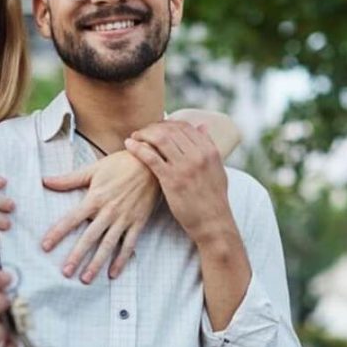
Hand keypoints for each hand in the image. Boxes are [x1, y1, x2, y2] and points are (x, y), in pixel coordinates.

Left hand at [40, 151, 155, 282]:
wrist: (150, 162)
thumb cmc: (120, 164)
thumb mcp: (93, 169)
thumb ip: (69, 179)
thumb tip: (45, 180)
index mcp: (95, 198)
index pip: (71, 219)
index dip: (58, 233)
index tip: (45, 246)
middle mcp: (108, 211)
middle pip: (89, 237)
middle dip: (76, 256)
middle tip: (65, 273)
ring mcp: (124, 219)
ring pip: (108, 245)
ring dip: (96, 263)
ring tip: (86, 279)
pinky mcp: (138, 223)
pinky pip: (129, 245)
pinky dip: (121, 260)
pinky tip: (113, 274)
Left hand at [124, 121, 233, 245]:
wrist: (212, 222)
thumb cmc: (213, 197)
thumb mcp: (217, 168)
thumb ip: (209, 146)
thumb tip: (202, 125)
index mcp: (209, 150)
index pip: (185, 126)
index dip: (167, 123)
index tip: (156, 127)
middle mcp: (198, 155)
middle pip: (170, 130)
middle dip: (153, 127)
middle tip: (142, 132)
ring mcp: (184, 167)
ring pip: (160, 139)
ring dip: (144, 134)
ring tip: (135, 137)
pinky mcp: (171, 180)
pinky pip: (151, 157)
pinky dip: (138, 148)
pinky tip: (129, 145)